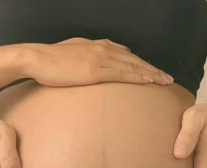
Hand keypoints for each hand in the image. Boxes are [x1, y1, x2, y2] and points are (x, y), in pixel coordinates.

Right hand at [24, 38, 173, 86]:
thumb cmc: (51, 59)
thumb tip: (102, 58)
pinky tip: (148, 81)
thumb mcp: (74, 52)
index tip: (155, 71)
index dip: (143, 64)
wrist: (37, 58)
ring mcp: (100, 59)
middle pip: (135, 60)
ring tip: (165, 82)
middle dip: (153, 70)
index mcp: (99, 46)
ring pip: (132, 67)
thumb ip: (90, 55)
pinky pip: (121, 74)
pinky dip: (137, 77)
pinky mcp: (95, 71)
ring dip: (151, 74)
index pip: (127, 56)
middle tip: (168, 79)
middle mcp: (103, 50)